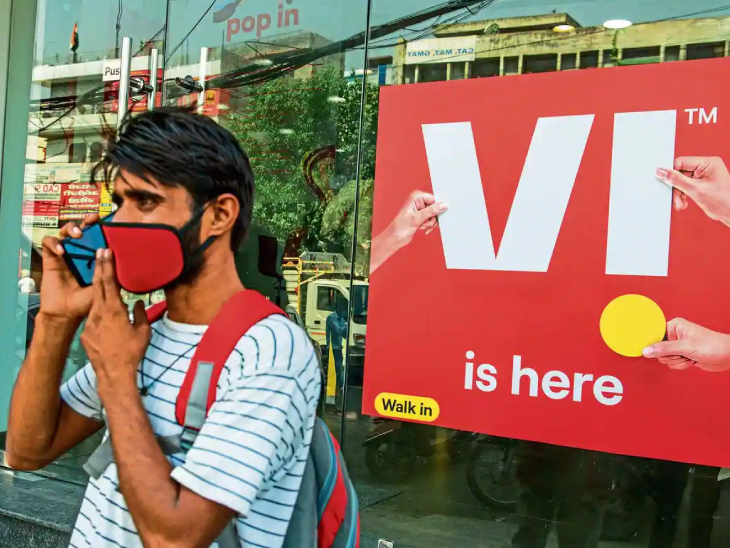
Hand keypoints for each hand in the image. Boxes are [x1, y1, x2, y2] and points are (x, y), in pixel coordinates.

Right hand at [39, 214, 99, 322]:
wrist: (67, 312)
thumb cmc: (86, 301)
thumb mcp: (101, 284)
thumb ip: (106, 270)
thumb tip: (111, 252)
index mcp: (93, 256)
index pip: (96, 236)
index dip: (100, 226)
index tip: (106, 219)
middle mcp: (79, 252)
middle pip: (80, 228)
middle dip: (85, 221)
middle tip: (92, 219)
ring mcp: (64, 253)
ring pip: (64, 231)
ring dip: (71, 228)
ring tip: (78, 235)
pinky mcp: (50, 258)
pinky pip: (48, 242)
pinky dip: (54, 242)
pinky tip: (62, 251)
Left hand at [80, 249, 149, 389]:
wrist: (113, 373)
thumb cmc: (132, 351)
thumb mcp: (143, 332)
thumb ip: (141, 315)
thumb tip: (138, 304)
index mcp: (114, 310)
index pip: (109, 284)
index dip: (107, 267)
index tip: (105, 252)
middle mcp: (99, 313)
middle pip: (98, 287)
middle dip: (99, 270)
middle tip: (99, 254)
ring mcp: (90, 324)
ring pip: (95, 304)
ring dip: (99, 293)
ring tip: (104, 286)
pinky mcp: (85, 334)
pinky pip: (93, 320)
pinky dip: (99, 315)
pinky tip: (105, 321)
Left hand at [388, 190, 447, 247]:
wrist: (395, 238)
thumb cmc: (400, 227)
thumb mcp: (417, 218)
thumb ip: (431, 211)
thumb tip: (443, 205)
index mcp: (417, 197)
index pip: (434, 199)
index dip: (436, 209)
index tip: (433, 216)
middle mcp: (419, 201)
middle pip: (436, 208)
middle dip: (432, 218)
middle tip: (424, 222)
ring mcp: (421, 209)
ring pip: (435, 215)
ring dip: (429, 223)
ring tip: (420, 225)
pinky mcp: (422, 217)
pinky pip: (432, 220)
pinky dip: (428, 226)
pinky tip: (421, 228)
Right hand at [643, 318, 729, 371]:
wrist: (728, 356)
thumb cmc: (713, 345)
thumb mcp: (686, 347)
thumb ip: (664, 349)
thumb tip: (647, 350)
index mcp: (674, 326)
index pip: (654, 333)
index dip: (653, 343)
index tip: (653, 348)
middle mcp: (675, 335)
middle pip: (658, 348)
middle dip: (669, 355)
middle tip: (681, 353)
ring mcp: (678, 345)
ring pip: (664, 358)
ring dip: (676, 361)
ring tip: (688, 356)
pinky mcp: (682, 354)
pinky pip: (672, 363)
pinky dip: (680, 365)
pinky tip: (690, 361)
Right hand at [656, 157, 729, 226]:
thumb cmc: (724, 201)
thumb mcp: (696, 190)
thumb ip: (677, 180)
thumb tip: (663, 172)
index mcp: (709, 163)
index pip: (682, 162)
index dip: (672, 173)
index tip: (666, 182)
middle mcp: (707, 167)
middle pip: (681, 173)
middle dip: (677, 188)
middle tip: (676, 198)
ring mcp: (704, 176)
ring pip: (682, 181)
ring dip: (679, 194)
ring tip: (681, 203)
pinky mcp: (702, 184)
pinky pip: (687, 186)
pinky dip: (683, 195)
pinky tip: (684, 202)